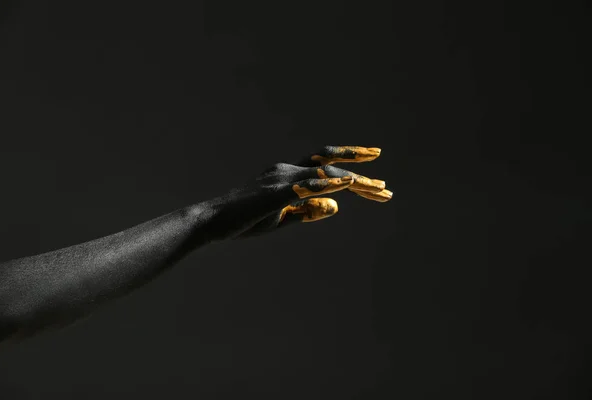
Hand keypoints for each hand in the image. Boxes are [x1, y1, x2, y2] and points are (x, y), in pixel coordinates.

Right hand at [202, 145, 392, 240]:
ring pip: (325, 173)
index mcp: (288, 176)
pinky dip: (331, 183)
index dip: (350, 169)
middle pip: (330, 164)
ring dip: (355, 181)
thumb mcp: (283, 217)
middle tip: (386, 187)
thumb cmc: (244, 219)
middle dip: (361, 170)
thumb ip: (308, 210)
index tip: (373, 177)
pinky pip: (307, 185)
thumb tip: (338, 206)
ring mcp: (281, 178)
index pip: (324, 168)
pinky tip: (350, 183)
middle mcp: (287, 170)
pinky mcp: (275, 192)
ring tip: (380, 189)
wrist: (211, 221)